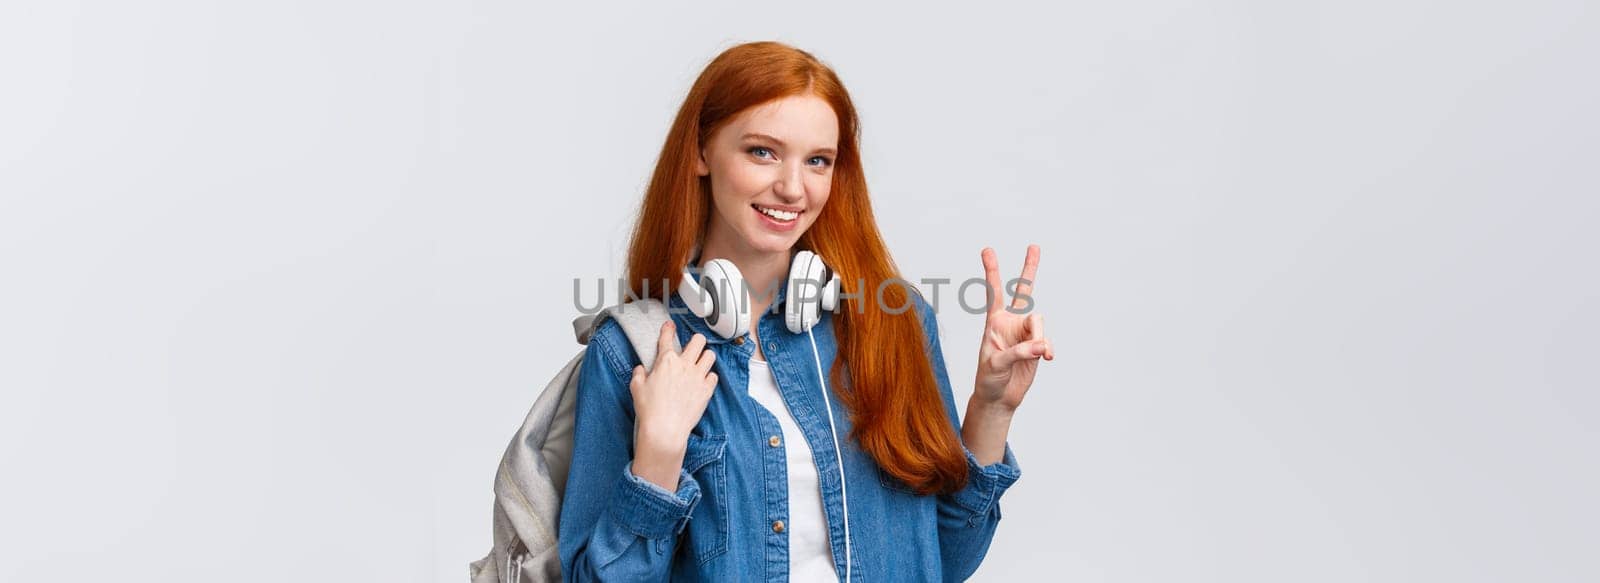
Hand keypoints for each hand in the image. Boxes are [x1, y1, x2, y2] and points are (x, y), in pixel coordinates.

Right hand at [629, 321, 717, 489]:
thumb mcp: (636, 388)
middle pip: (698, 340)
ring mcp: (697, 376)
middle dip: (695, 340)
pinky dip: (709, 377)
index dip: (668, 329)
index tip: (670, 326)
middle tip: (692, 347)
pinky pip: (714, 376)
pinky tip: (703, 381)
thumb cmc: (650, 410)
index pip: (667, 337)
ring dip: (705, 357)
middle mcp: (684, 365)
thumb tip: (641, 369)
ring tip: (700, 363)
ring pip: (710, 355)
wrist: (665, 429)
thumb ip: (639, 374)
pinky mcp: (706, 390)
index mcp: (666, 361)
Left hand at [972, 245, 1053, 412]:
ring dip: (1040, 337)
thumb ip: (1018, 352)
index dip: (992, 271)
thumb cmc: (988, 379)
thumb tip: (1041, 345)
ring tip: (1042, 353)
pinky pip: (1046, 342)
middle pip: (1023, 291)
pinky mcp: (1038, 347)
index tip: (987, 250)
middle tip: (1033, 246)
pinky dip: (1047, 348)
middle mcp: (1011, 323)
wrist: (999, 398)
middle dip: (1029, 269)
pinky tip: (1047, 356)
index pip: (993, 293)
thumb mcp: (995, 364)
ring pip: (1039, 323)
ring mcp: (1026, 333)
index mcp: (994, 322)